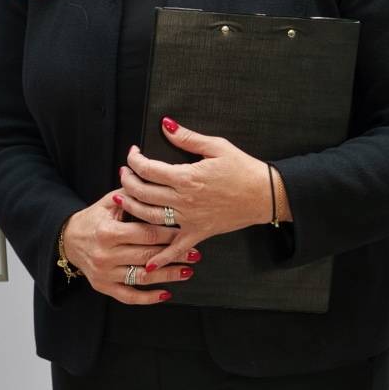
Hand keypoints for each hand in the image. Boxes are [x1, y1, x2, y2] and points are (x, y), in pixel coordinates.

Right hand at [61, 190, 199, 304]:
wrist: (67, 240)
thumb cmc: (93, 219)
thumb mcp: (108, 203)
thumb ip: (131, 195)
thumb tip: (154, 181)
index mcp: (107, 232)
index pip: (146, 233)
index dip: (169, 234)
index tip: (186, 232)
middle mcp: (105, 254)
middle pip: (148, 256)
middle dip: (175, 255)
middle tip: (196, 253)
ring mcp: (104, 273)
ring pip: (142, 277)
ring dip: (168, 276)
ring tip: (188, 271)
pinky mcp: (103, 286)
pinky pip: (129, 296)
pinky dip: (148, 298)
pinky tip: (166, 294)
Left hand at [119, 117, 276, 271]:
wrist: (266, 194)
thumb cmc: (243, 169)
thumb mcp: (217, 146)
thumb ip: (188, 138)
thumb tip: (166, 125)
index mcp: (187, 177)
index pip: (148, 169)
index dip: (134, 160)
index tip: (133, 154)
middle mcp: (185, 200)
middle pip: (143, 192)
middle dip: (127, 181)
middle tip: (123, 173)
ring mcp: (190, 218)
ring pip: (151, 217)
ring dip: (132, 208)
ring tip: (121, 198)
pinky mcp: (199, 232)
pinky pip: (177, 248)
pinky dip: (162, 257)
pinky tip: (147, 264)